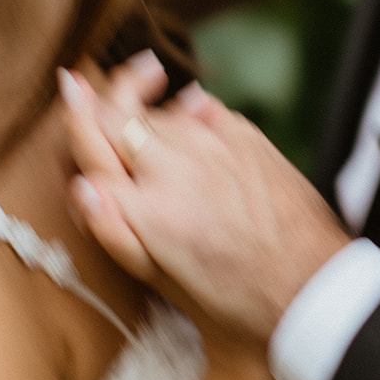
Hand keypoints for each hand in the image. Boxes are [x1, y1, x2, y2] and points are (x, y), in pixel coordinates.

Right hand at [60, 61, 351, 345]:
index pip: (91, 143)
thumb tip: (82, 187)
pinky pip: (200, 109)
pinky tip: (187, 124)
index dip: (74, 114)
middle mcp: (174, 167)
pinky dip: (185, 114)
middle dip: (100, 100)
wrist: (310, 281)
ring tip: (146, 119)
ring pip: (158, 112)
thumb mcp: (164, 279)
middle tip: (89, 87)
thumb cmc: (236, 294)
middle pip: (118, 112)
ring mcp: (211, 143)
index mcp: (146, 208)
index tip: (69, 85)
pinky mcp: (244, 135)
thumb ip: (116, 232)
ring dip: (144, 114)